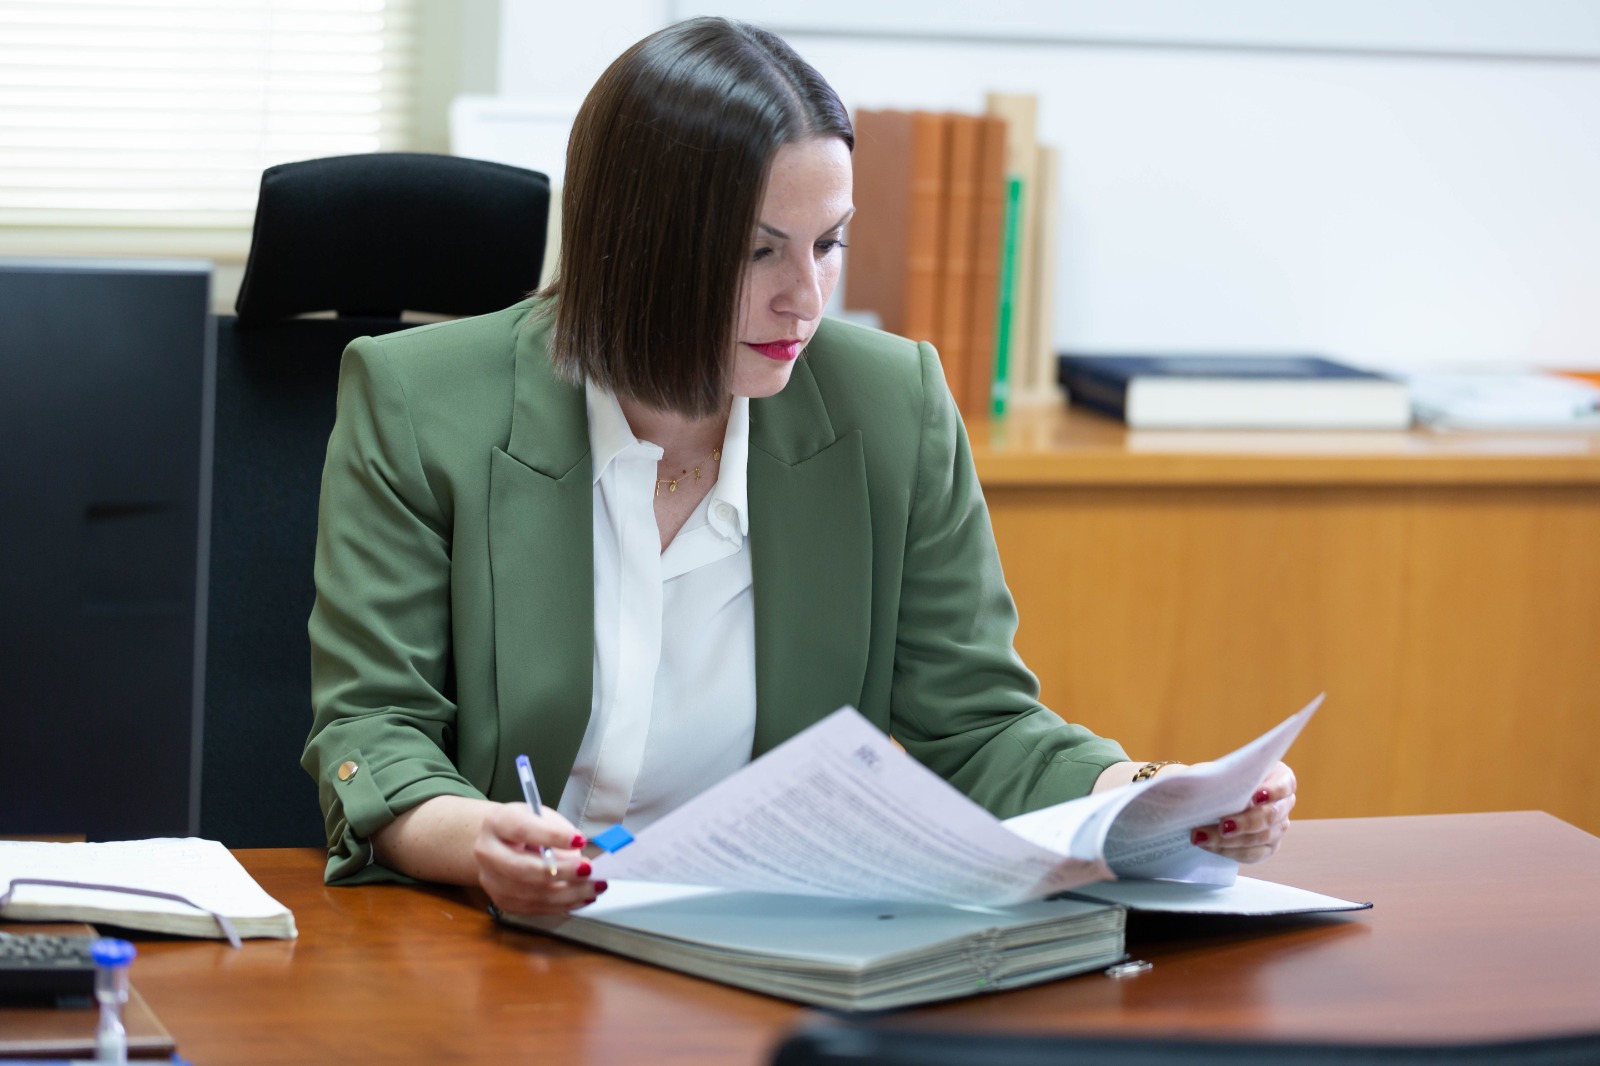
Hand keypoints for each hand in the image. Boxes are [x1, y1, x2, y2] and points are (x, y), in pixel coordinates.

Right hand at [473, 801, 603, 914]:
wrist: (498, 842)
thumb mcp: (541, 816)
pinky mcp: (501, 900)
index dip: (552, 837)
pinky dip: (562, 904)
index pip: (522, 830)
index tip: (580, 840)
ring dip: (568, 893)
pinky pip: (535, 908)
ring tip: (594, 887)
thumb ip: (558, 831)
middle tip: (589, 870)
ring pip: (531, 894)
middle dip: (562, 872)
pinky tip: (582, 897)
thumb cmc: (525, 826)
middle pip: (523, 869)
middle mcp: (487, 853)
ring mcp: (491, 880)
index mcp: (496, 823)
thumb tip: (578, 856)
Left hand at [1189, 762, 1296, 863]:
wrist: (1213, 798)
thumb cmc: (1220, 777)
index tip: (1254, 797)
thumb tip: (1213, 785)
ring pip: (1262, 838)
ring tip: (1203, 837)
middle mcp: (1283, 803)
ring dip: (1231, 840)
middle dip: (1246, 823)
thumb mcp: (1222, 771)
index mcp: (1279, 777)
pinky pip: (1253, 854)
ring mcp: (1278, 827)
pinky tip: (1209, 846)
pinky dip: (1229, 851)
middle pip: (1272, 816)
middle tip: (1223, 826)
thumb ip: (1226, 775)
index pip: (1284, 784)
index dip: (1272, 792)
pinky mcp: (1268, 847)